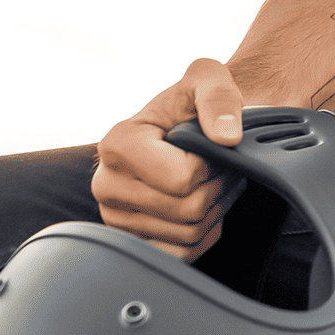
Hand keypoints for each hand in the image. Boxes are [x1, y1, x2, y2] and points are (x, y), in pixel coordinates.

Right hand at [92, 57, 248, 260]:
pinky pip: (182, 255)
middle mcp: (107, 183)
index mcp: (118, 143)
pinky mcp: (133, 241)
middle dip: (217, 187)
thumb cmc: (194, 102)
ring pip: (188, 234)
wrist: (186, 124)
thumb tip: (227, 137)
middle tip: (220, 165)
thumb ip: (219, 97)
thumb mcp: (207, 78)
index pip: (183, 178)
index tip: (209, 145)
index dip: (211, 164)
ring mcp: (116, 217)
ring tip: (212, 181)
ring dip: (214, 209)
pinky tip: (204, 205)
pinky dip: (204, 233)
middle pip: (187, 210)